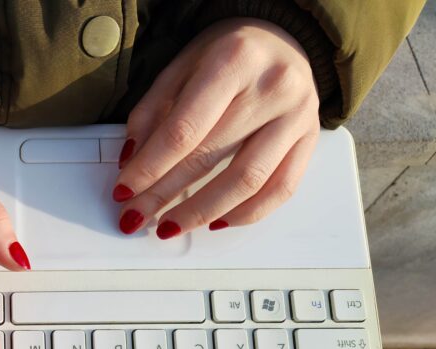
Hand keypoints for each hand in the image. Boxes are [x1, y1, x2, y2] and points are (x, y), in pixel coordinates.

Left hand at [114, 18, 319, 237]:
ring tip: (171, 225)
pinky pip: (280, 189)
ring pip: (247, 182)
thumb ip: (152, 113)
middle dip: (164, 194)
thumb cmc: (229, 53)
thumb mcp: (180, 67)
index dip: (149, 168)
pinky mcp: (310, 140)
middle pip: (209, 157)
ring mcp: (297, 115)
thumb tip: (131, 163)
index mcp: (233, 60)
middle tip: (136, 215)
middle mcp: (271, 87)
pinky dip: (245, 214)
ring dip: (201, 213)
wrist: (284, 37)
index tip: (124, 191)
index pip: (183, 130)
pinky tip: (216, 221)